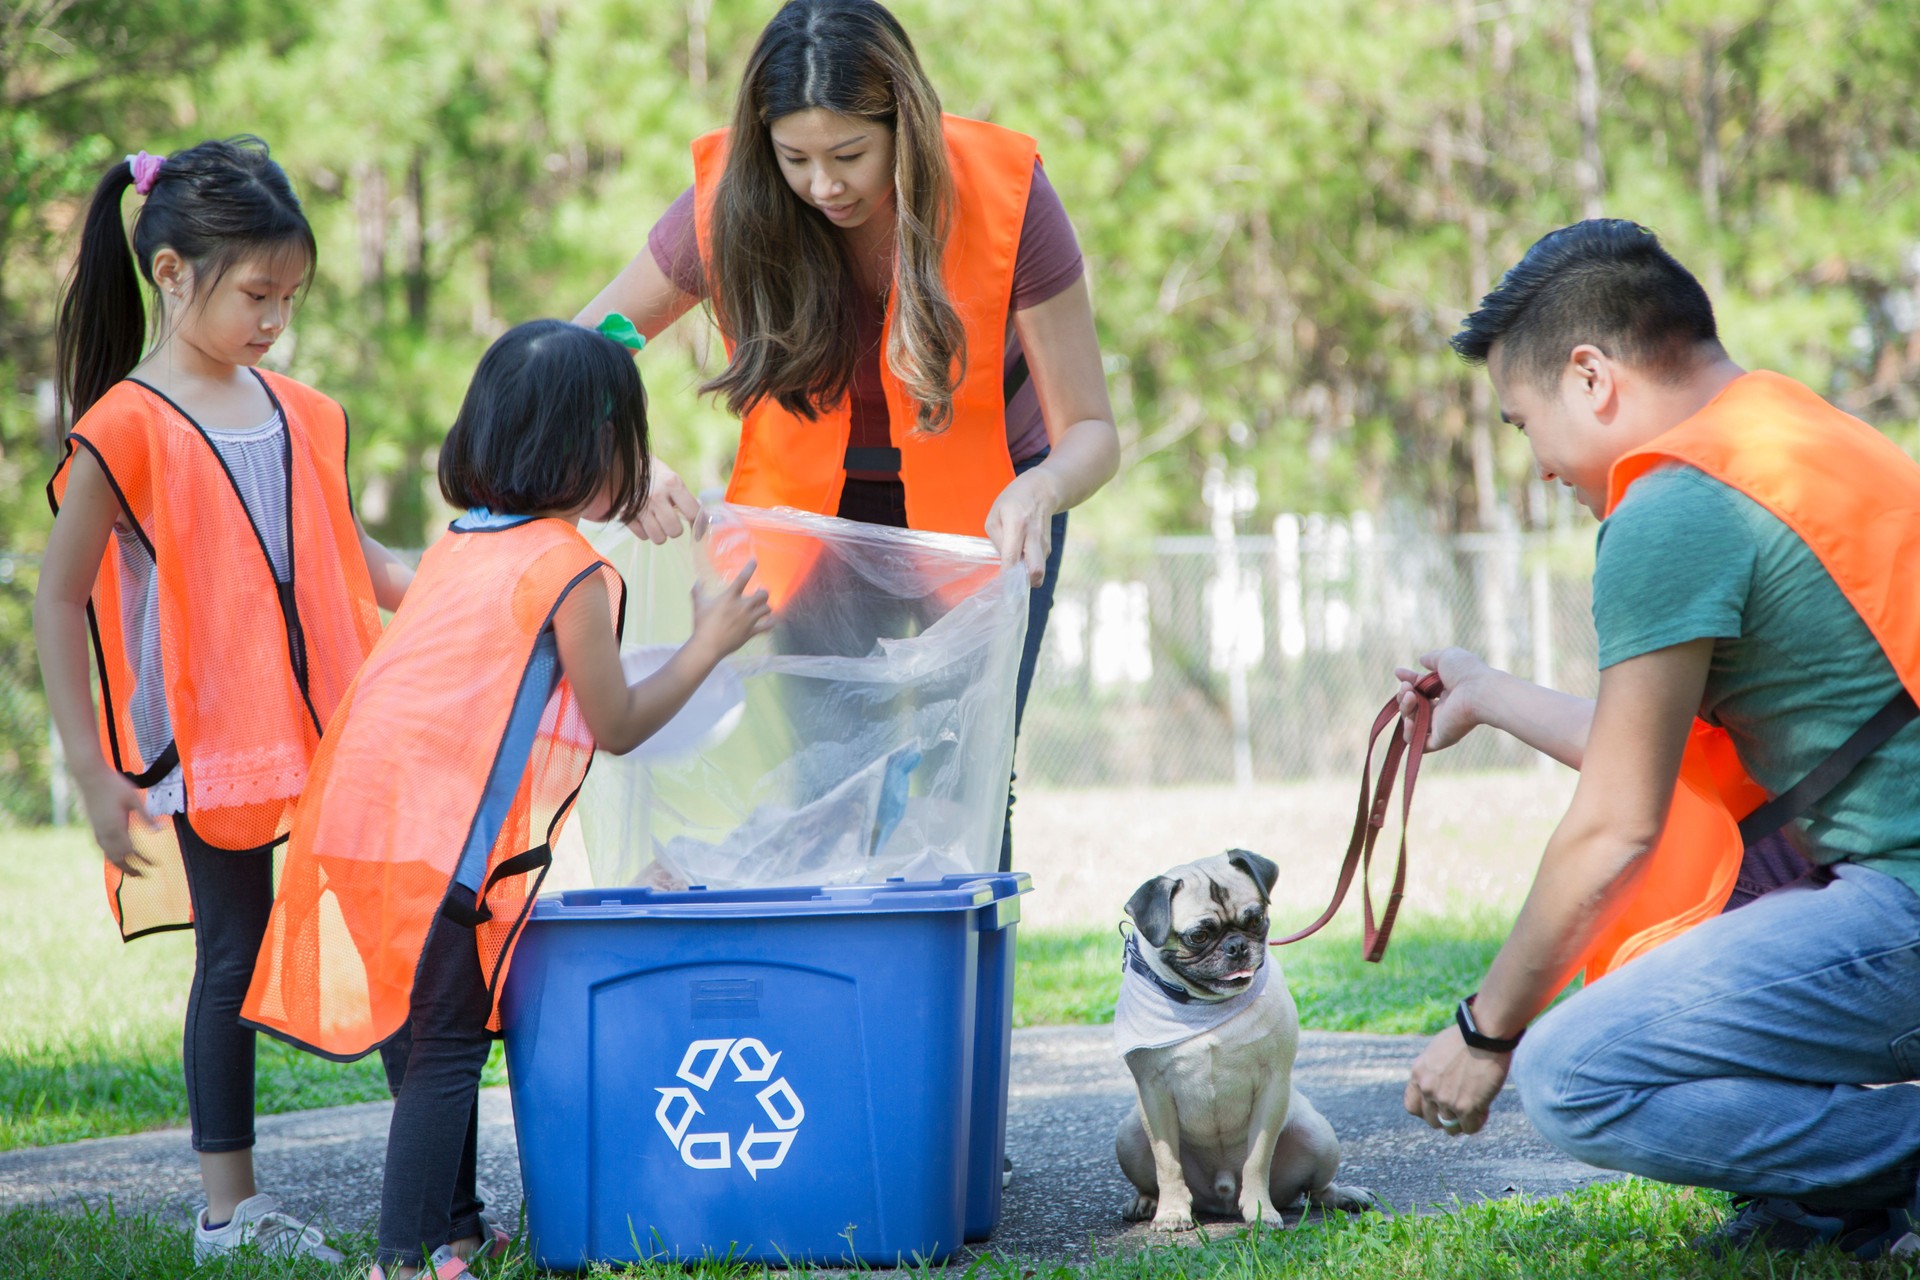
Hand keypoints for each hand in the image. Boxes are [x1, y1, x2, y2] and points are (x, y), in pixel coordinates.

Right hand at [78, 769, 156, 877]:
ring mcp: (97, 831)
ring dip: (120, 865)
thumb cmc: (113, 785)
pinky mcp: (93, 827)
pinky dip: (110, 856)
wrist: (89, 776)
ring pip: (108, 855)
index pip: (132, 852)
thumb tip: (160, 830)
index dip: (143, 860)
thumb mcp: (134, 799)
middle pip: (118, 859)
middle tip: (143, 875)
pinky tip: (115, 856)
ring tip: (130, 871)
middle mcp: (105, 833)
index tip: (155, 865)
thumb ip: (146, 817)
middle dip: (131, 869)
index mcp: (116, 828)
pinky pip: (102, 848)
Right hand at [630, 458, 699, 544]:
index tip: (698, 528)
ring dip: (661, 533)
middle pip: (675, 531)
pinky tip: (645, 520)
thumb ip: (684, 497)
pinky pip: (643, 536)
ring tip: (658, 522)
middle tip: (671, 521)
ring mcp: (640, 507)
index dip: (698, 523)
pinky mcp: (626, 514)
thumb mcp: (672, 478)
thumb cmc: (653, 473)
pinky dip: (646, 531)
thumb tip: (701, 520)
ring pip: (659, 538)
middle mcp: (656, 496)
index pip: (693, 512)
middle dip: (675, 528)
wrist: (623, 465)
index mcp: (672, 483)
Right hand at [689, 559, 772, 658]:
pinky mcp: (751, 632)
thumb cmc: (702, 624)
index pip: (743, 578)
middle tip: (761, 592)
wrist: (708, 645)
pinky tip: (770, 621)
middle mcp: (743, 606)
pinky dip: (769, 623)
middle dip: (763, 592)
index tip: (755, 561)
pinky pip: (766, 626)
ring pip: (767, 609)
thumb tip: (696, 581)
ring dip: (766, 606)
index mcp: (730, 597)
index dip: (750, 568)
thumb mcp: (698, 605)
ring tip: (764, 607)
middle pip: (763, 595)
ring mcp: (749, 620)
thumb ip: (698, 591)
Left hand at [984, 468, 1060, 586]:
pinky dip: (1029, 568)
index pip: (1012, 557)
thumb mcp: (995, 516)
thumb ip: (997, 541)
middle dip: (1024, 583)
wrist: (1042, 490)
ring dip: (1026, 576)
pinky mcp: (1048, 547)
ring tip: (1014, 569)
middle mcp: (1033, 536)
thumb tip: (1005, 562)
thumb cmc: (1012, 501)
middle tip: (1011, 584)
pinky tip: (1021, 559)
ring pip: (1039, 571)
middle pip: (1036, 571)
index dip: (1006, 575)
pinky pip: (1038, 564)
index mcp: (1017, 525)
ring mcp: (1044, 543)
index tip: (1000, 587)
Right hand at [1394, 647, 1495, 751]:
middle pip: (1413, 707)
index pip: (1421, 690)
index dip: (1408, 680)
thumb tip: (1421, 660)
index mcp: (1447, 692)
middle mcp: (1443, 710)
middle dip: (1403, 695)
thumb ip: (1432, 658)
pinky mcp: (1440, 739)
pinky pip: (1418, 743)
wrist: (1478, 691)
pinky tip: (1411, 719)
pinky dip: (1409, 732)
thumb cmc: (1466, 672)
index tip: (1398, 672)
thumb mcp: (1446, 657)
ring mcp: (1441, 726)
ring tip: (1410, 697)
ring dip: (1405, 708)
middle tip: (1407, 688)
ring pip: (1412, 722)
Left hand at [1404, 1022, 1509, 1136]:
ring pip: (1450, 1128)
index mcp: (1418, 1075)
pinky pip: (1469, 1129)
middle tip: (1460, 1108)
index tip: (1438, 1107)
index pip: (1412, 1107)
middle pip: (1431, 1121)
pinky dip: (1477, 1123)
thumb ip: (1431, 1071)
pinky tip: (1484, 1110)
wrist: (1483, 1034)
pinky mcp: (1466, 1108)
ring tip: (1474, 1109)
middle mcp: (1428, 1090)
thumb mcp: (1436, 1052)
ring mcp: (1446, 1101)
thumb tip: (1436, 1084)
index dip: (1426, 1110)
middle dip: (1446, 1117)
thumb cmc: (1465, 1037)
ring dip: (1462, 1122)